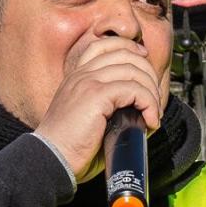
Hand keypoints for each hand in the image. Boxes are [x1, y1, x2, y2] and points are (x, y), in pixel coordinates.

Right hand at [33, 36, 163, 182]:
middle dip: (148, 73)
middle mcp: (81, 75)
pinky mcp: (96, 95)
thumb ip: (109, 109)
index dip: (129, 48)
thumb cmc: (69, 150)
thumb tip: (140, 114)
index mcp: (76, 78)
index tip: (144, 62)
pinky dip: (149, 104)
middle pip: (124, 54)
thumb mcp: (88, 121)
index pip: (103, 46)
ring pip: (133, 70)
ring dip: (151, 92)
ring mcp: (87, 82)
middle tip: (155, 100)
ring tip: (153, 114)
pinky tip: (149, 122)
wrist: (50, 160)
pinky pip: (134, 89)